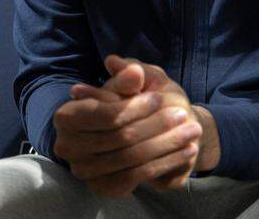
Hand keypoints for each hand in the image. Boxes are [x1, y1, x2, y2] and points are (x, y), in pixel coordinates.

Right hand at [52, 61, 201, 196]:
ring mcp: (84, 170)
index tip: (158, 98)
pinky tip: (188, 151)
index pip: (105, 113)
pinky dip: (166, 162)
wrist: (139, 135)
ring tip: (192, 131)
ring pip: (132, 157)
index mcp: (67, 116)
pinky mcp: (103, 187)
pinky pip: (138, 176)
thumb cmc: (134, 102)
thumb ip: (130, 76)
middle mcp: (68, 146)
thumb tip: (133, 70)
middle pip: (121, 137)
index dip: (134, 106)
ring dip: (167, 144)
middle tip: (183, 113)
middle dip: (156, 125)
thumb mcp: (134, 83)